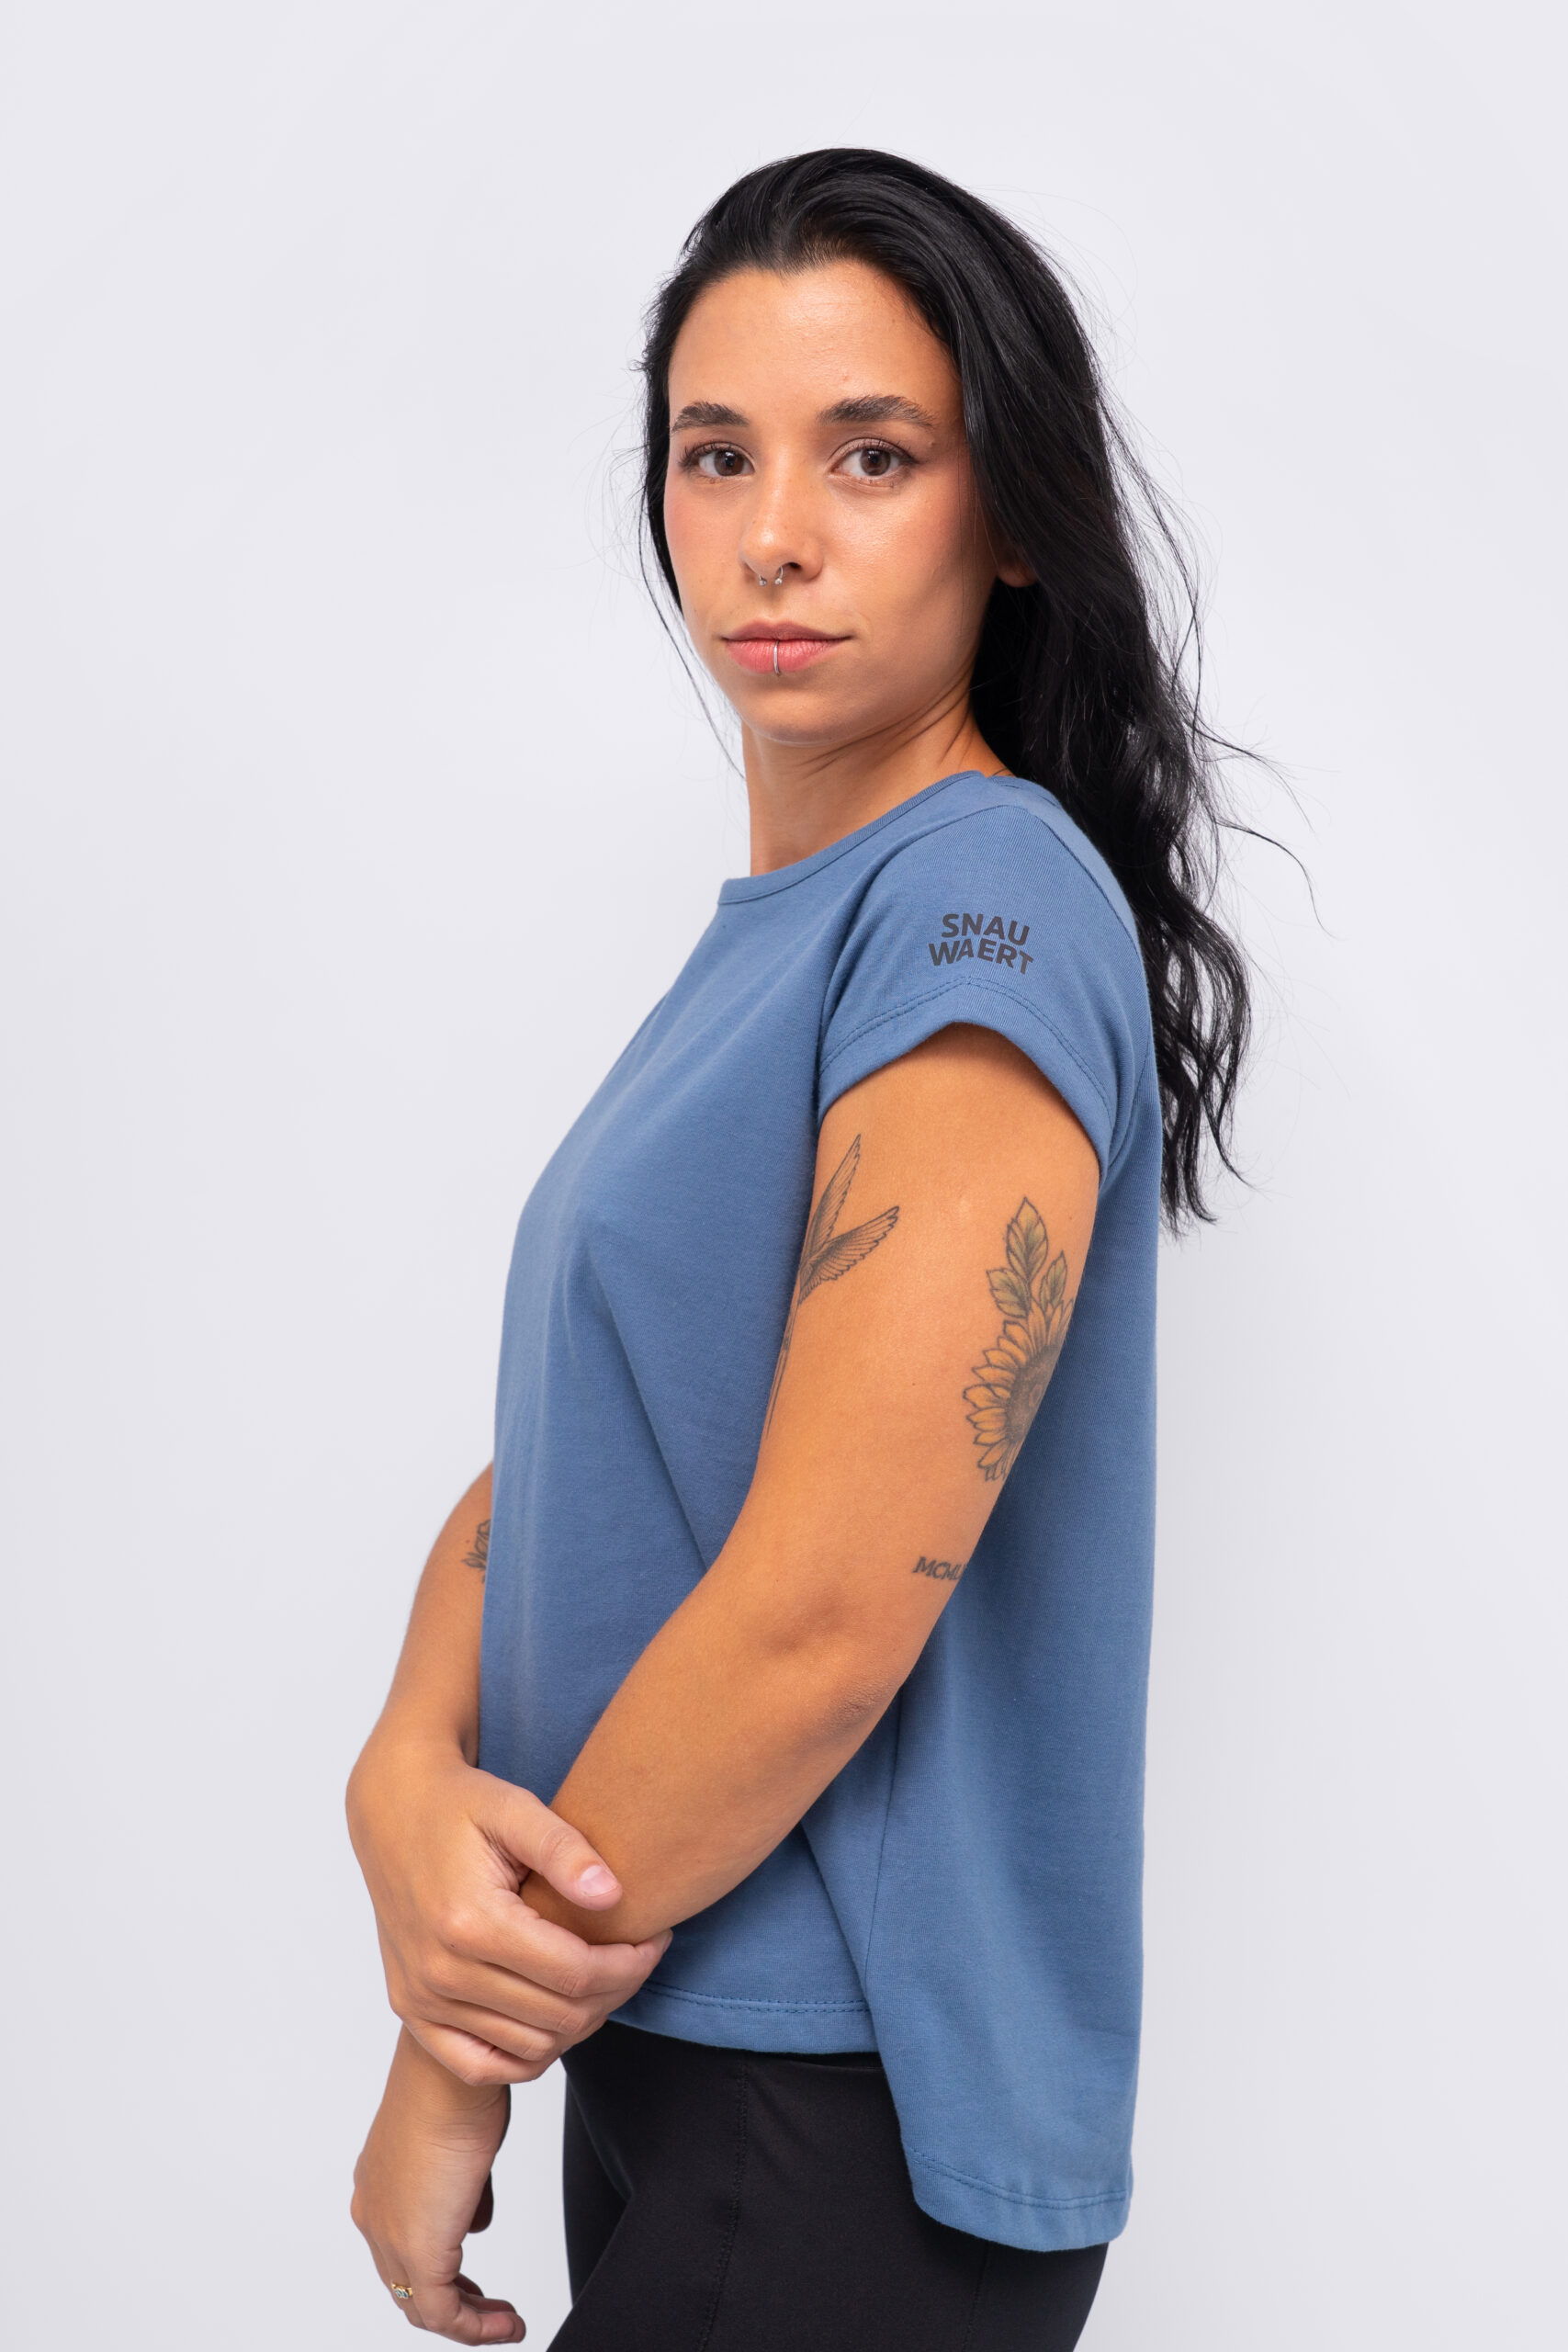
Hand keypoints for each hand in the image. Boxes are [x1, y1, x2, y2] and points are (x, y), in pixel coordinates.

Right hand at [347, 1737, 668, 2084]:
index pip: (575, 1973)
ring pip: (529, 2046)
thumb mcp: (514, 1808)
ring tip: (604, 1977)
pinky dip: (529, 2052)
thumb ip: (565, 1850)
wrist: (392, 1811)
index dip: (629, 1964)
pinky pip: (483, 2063)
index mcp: (469, 1922)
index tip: (656, 1939)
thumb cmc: (459, 1803)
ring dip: (580, 2022)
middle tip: (639, 1957)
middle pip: (559, 2016)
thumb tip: (613, 1896)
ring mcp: (421, 1998)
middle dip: (616, 1991)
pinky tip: (557, 2012)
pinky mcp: (411, 2010)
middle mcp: (440, 1972)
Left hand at [353, 2028, 524, 2343]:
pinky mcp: (419, 2251)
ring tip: (506, 2322)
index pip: (401, 2249)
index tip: (474, 2283)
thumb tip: (476, 2220)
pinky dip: (478, 2327)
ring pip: (423, 2306)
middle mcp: (375, 2216)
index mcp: (378, 2186)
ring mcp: (390, 2237)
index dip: (439, 2272)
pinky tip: (509, 2322)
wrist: (450, 2071)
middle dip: (453, 2302)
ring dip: (470, 2321)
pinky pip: (444, 2314)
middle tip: (489, 2311)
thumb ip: (463, 2189)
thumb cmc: (458, 2087)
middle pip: (407, 2285)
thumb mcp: (461, 2143)